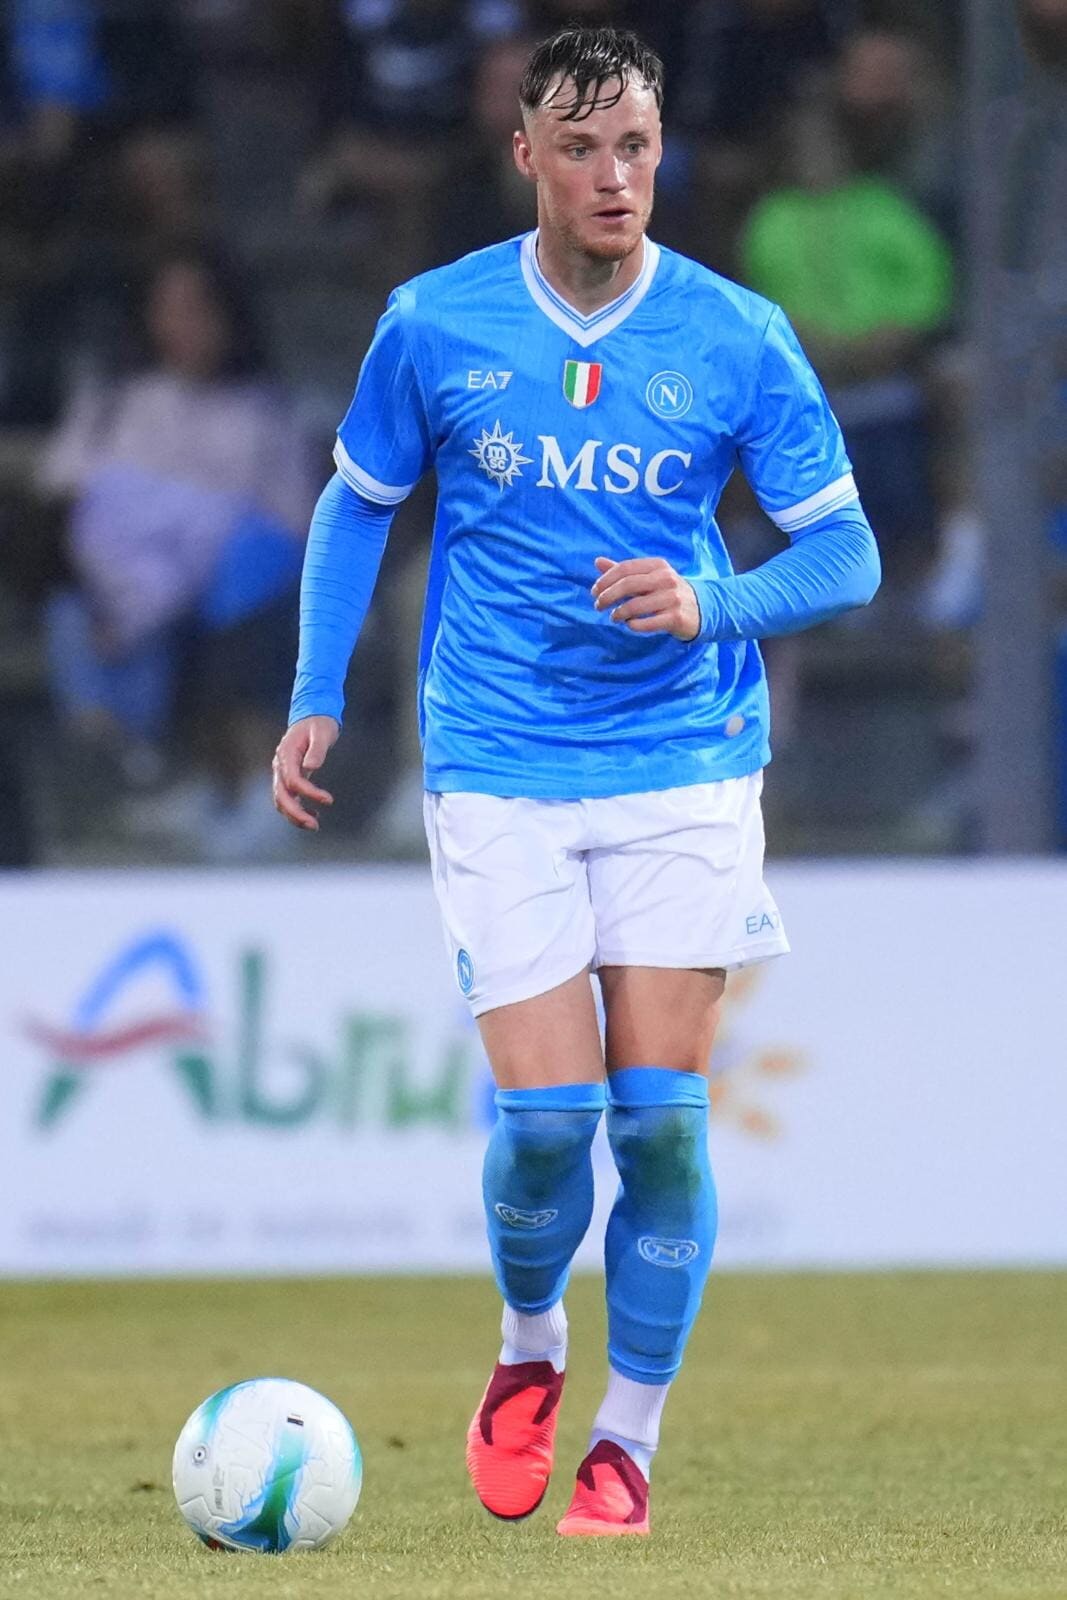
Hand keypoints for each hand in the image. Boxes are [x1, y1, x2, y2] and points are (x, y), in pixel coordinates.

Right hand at [272, 716, 338, 830]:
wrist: (312, 715)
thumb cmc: (319, 723)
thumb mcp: (323, 732)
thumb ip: (317, 750)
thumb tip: (311, 767)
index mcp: (287, 754)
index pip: (293, 780)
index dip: (309, 792)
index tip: (329, 800)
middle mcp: (280, 765)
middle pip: (281, 795)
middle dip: (296, 813)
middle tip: (314, 825)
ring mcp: (282, 772)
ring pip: (281, 800)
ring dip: (295, 815)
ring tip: (315, 825)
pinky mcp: (289, 777)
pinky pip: (289, 797)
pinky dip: (298, 809)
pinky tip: (315, 814)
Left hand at [591, 556, 700, 641]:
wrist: (701, 609)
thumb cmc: (667, 592)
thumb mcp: (649, 577)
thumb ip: (624, 571)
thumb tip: (597, 561)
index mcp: (658, 565)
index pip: (625, 568)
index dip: (606, 580)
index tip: (594, 592)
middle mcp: (666, 579)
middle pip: (628, 585)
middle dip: (608, 596)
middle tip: (598, 606)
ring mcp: (672, 598)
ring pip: (636, 606)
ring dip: (619, 613)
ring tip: (614, 617)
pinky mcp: (676, 617)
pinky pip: (648, 623)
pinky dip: (634, 625)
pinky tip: (630, 624)